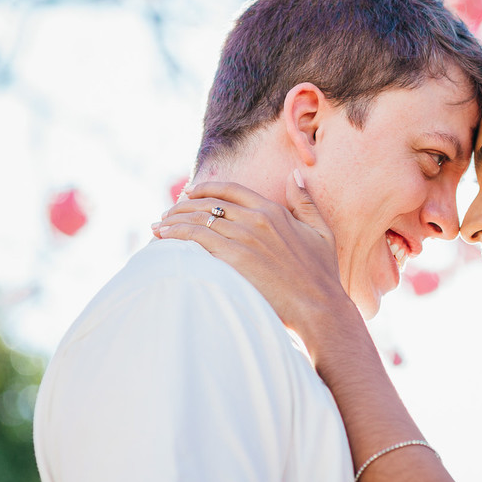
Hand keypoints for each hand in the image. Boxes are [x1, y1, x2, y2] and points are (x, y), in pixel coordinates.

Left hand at [153, 175, 355, 337]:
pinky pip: (197, 238)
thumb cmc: (322, 275)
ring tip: (158, 226)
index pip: (230, 189)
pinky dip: (176, 234)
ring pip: (198, 219)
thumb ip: (305, 201)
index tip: (189, 192)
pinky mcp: (234, 259)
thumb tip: (295, 174)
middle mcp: (256, 219)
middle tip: (167, 213)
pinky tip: (163, 237)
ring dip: (173, 220)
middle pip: (208, 203)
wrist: (320, 307)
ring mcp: (244, 238)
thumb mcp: (321, 232)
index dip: (205, 188)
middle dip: (182, 205)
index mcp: (273, 211)